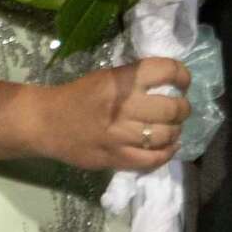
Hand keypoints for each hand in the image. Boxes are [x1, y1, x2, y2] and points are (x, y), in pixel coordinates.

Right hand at [34, 57, 191, 171]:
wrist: (47, 122)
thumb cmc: (78, 95)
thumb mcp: (108, 76)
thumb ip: (136, 79)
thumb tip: (170, 81)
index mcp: (122, 80)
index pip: (166, 71)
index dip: (182, 75)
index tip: (184, 81)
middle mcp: (124, 106)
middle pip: (172, 108)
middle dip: (183, 108)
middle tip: (181, 108)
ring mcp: (120, 136)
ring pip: (165, 135)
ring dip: (176, 131)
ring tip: (173, 128)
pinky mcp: (116, 159)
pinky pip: (152, 160)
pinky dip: (167, 153)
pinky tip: (170, 147)